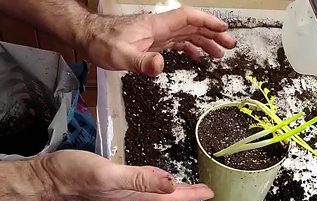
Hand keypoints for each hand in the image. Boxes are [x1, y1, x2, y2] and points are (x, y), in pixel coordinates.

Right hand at [35, 150, 212, 200]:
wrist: (42, 180)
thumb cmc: (73, 175)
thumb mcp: (108, 174)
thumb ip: (140, 178)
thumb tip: (172, 183)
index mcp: (133, 195)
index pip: (170, 197)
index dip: (192, 195)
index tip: (211, 193)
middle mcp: (129, 197)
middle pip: (164, 197)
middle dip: (186, 194)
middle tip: (204, 189)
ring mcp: (117, 192)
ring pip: (152, 192)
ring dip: (171, 189)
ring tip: (185, 185)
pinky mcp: (107, 184)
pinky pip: (138, 184)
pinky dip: (152, 181)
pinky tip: (150, 176)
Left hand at [80, 7, 235, 75]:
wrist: (87, 37)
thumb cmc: (101, 43)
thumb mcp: (120, 56)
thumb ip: (142, 62)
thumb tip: (161, 65)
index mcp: (156, 26)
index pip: (187, 18)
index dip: (207, 22)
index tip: (223, 29)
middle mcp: (159, 28)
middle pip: (192, 26)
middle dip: (212, 34)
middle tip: (229, 45)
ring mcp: (156, 35)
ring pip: (187, 34)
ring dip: (204, 41)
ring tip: (219, 53)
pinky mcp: (152, 42)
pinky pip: (177, 42)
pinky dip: (190, 48)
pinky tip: (197, 57)